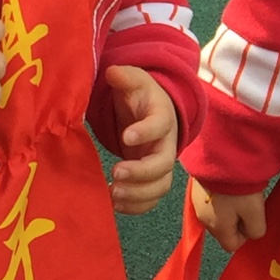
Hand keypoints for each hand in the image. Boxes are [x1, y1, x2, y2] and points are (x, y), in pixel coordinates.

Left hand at [106, 64, 178, 213]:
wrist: (153, 113)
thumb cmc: (141, 97)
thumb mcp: (134, 82)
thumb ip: (125, 77)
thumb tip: (113, 72)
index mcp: (162, 118)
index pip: (160, 125)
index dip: (145, 132)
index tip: (126, 136)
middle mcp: (166, 145)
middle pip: (164, 164)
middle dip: (141, 172)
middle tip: (116, 173)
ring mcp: (160, 165)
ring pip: (160, 186)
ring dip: (138, 194)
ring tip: (113, 194)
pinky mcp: (152, 180)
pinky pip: (152, 200)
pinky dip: (136, 207)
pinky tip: (115, 206)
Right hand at [191, 181, 267, 253]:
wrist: (220, 156)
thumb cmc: (239, 187)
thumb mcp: (255, 212)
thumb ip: (255, 230)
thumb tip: (251, 234)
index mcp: (217, 228)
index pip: (231, 246)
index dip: (245, 236)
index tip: (254, 219)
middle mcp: (203, 219)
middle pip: (224, 230)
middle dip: (237, 221)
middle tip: (248, 203)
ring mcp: (197, 202)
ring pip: (218, 214)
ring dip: (229, 208)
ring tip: (239, 191)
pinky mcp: (197, 187)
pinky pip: (212, 200)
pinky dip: (221, 196)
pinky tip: (229, 183)